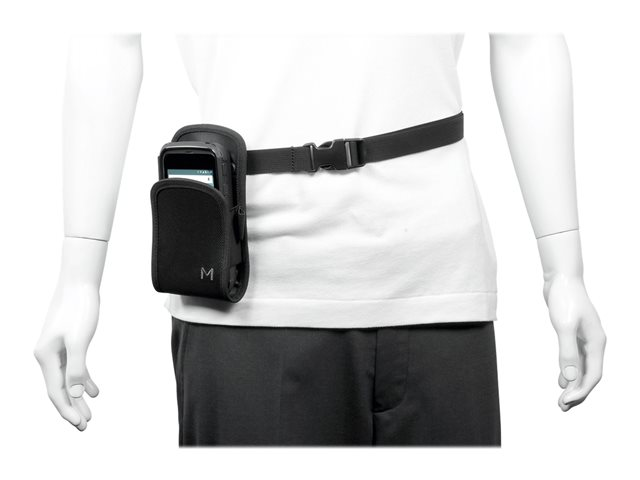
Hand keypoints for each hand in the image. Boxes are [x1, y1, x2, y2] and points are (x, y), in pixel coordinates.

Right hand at [34, 280, 99, 429]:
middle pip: (59, 389)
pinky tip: (94, 391)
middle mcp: (47, 355)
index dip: (67, 409)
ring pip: (67, 380)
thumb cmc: (80, 309)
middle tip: (85, 427)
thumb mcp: (79, 340)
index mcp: (45, 356)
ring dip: (78, 397)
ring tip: (89, 414)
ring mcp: (56, 349)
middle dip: (72, 408)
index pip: (56, 391)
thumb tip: (76, 393)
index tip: (81, 424)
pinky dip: (83, 380)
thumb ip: (76, 367)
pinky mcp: (67, 343)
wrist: (80, 284)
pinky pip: (73, 368)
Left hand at [543, 273, 605, 410]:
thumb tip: (570, 378)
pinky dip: (569, 372)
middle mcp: (594, 343)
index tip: (564, 402)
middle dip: (578, 393)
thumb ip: (567, 352)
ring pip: (582, 369)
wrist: (561, 278)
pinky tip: (561, 381)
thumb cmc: (564, 299)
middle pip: (590, 375)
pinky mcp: (574, 334)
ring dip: (573, 385)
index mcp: (597, 343)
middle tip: (562, 408)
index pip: (593, 375)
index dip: (580, 391)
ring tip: (562, 401)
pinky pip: (575, 359)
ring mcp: (585, 339)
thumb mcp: (564, 326)